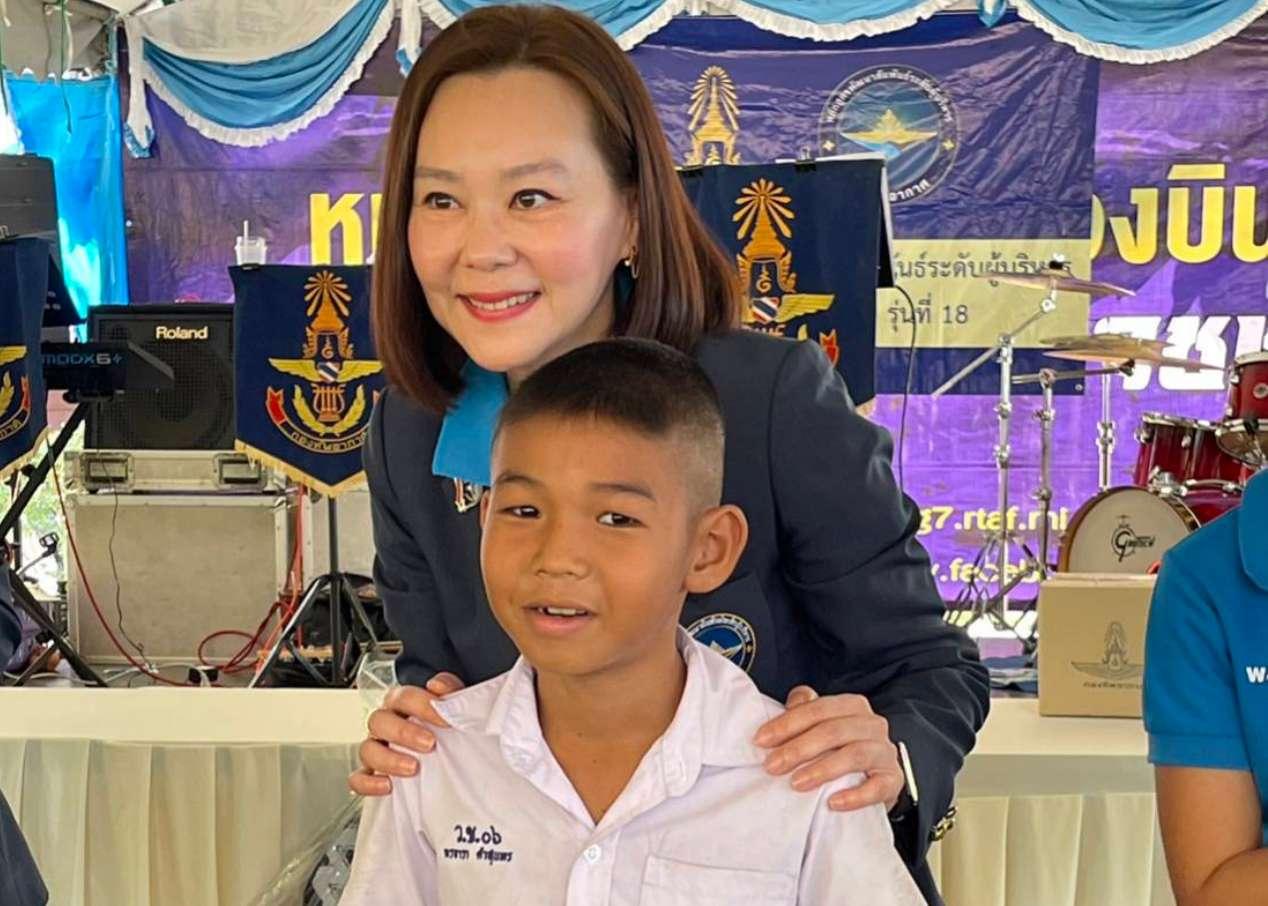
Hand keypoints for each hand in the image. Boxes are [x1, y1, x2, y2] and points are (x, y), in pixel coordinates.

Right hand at [347, 672, 464, 796]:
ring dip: (388, 759)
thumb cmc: (448, 729)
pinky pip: (358, 779)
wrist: (455, 759)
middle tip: (429, 743)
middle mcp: (385, 724)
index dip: (422, 705)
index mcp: (402, 704)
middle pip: (379, 720)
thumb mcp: (455, 707)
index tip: (445, 720)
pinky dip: (369, 783)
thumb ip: (449, 690)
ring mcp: (376, 749)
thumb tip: (436, 685)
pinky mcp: (371, 775)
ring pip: (367, 750)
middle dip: (403, 732)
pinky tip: (388, 786)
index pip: (403, 697)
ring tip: (413, 768)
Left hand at [754, 686, 903, 811]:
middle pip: (833, 731)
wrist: (875, 780)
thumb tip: (791, 701)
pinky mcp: (894, 780)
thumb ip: (806, 710)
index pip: (817, 709)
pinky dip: (855, 796)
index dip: (786, 723)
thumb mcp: (822, 727)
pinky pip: (877, 786)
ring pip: (854, 754)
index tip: (760, 741)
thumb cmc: (841, 749)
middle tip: (772, 766)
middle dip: (798, 748)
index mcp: (852, 706)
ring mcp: (885, 751)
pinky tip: (833, 803)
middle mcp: (872, 724)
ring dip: (821, 769)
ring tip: (796, 783)